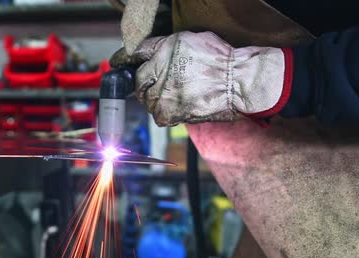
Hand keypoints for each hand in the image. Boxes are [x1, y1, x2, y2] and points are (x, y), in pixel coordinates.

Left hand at [112, 31, 292, 126]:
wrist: (238, 82)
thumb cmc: (220, 60)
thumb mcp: (190, 40)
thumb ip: (164, 46)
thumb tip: (146, 51)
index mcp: (164, 50)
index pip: (135, 55)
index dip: (127, 60)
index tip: (120, 63)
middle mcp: (159, 71)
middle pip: (138, 82)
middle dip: (145, 84)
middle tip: (158, 85)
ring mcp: (163, 93)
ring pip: (148, 101)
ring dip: (157, 100)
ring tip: (175, 96)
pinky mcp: (170, 112)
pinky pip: (160, 116)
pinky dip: (167, 113)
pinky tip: (180, 107)